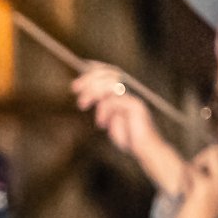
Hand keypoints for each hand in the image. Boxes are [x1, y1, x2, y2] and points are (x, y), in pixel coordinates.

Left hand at [71, 61, 186, 197]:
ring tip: (82, 105)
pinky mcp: (136, 106)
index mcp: (124, 91)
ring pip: (110, 85)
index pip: (109, 72)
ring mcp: (134, 97)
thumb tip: (84, 92)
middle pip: (109, 74)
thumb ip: (101, 102)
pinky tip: (102, 123)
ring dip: (92, 93)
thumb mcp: (108, 116)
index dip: (94, 68)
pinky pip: (115, 101)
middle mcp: (131, 90)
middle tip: (74, 88)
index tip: (78, 73)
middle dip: (89, 79)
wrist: (143, 148)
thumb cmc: (126, 134)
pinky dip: (104, 110)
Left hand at [171, 141, 217, 217]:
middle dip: (210, 153)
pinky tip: (185, 191)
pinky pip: (190, 168)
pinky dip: (184, 176)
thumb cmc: (206, 217)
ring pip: (212, 152)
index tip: (215, 164)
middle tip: (200, 170)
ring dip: (198, 162)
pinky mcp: (205, 188)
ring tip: (193, 180)